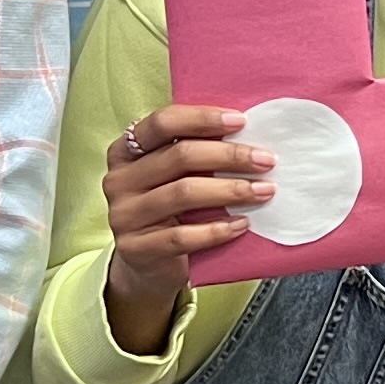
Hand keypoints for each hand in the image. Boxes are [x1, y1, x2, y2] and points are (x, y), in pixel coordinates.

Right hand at [101, 104, 278, 352]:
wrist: (148, 265)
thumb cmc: (171, 210)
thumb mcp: (174, 176)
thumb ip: (196, 153)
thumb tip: (250, 133)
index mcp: (125, 150)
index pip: (163, 123)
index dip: (203, 118)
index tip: (241, 121)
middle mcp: (118, 179)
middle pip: (180, 156)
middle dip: (229, 156)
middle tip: (266, 161)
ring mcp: (123, 215)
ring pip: (183, 193)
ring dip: (230, 190)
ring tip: (264, 191)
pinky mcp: (135, 249)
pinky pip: (182, 236)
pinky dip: (217, 230)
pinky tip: (243, 224)